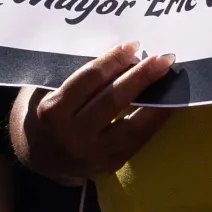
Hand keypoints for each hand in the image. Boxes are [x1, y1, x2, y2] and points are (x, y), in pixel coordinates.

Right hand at [17, 43, 175, 181]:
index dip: (113, 61)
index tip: (133, 46)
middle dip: (140, 77)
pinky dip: (155, 122)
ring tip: (171, 81)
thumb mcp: (50, 91)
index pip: (89, 80)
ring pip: (132, 127)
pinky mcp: (110, 165)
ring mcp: (93, 155)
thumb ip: (78, 75)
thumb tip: (121, 55)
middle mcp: (72, 136)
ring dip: (156, 102)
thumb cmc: (46, 114)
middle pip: (112, 101)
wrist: (40, 158)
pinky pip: (138, 141)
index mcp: (53, 112)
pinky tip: (167, 105)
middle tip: (162, 59)